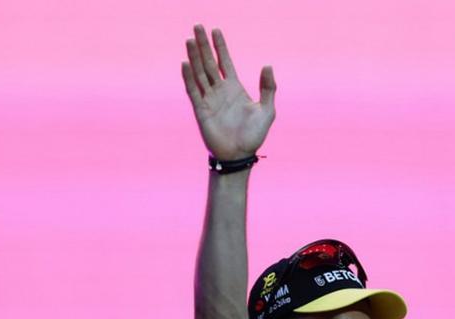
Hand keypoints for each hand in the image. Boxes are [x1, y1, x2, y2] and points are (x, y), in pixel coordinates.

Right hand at [181, 25, 275, 159]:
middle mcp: (220, 91)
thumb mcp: (267, 110)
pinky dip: (189, 77)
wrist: (239, 155)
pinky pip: (193, 90)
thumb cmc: (254, 136)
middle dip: (203, 45)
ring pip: (200, 73)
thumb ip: (268, 88)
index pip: (225, 62)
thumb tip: (268, 65)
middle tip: (197, 27)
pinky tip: (186, 63)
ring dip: (194, 57)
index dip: (220, 47)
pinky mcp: (201, 110)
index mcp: (235, 88)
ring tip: (189, 40)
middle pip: (209, 63)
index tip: (215, 31)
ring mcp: (209, 99)